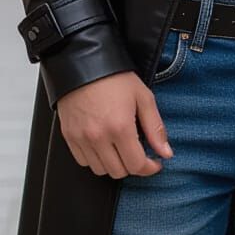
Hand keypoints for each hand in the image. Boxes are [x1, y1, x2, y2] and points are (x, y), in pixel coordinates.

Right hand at [57, 71, 172, 178]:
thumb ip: (155, 128)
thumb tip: (166, 153)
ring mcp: (81, 139)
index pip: (136, 165)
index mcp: (120, 128)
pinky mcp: (69, 137)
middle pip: (118, 171)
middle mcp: (98, 137)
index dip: (149, 168)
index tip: (155, 163)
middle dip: (132, 165)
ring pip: (100, 170)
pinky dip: (95, 158)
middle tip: (138, 152)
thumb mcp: (143, 97)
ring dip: (113, 164)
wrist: (83, 63)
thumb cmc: (115, 77)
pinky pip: (83, 161)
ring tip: (120, 147)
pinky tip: (103, 144)